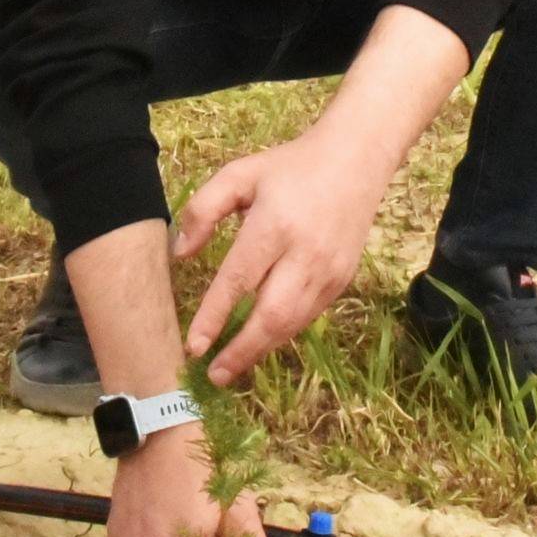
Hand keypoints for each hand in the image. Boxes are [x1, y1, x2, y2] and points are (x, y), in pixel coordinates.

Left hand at [176, 128, 388, 383]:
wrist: (355, 161)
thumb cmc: (289, 168)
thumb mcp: (240, 174)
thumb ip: (203, 209)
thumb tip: (181, 253)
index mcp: (274, 225)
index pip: (239, 280)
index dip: (215, 316)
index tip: (194, 346)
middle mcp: (305, 254)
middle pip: (272, 315)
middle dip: (242, 351)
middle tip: (214, 375)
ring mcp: (329, 272)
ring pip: (293, 324)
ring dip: (261, 350)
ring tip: (231, 367)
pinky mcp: (342, 281)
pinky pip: (308, 317)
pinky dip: (282, 334)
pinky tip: (260, 341)